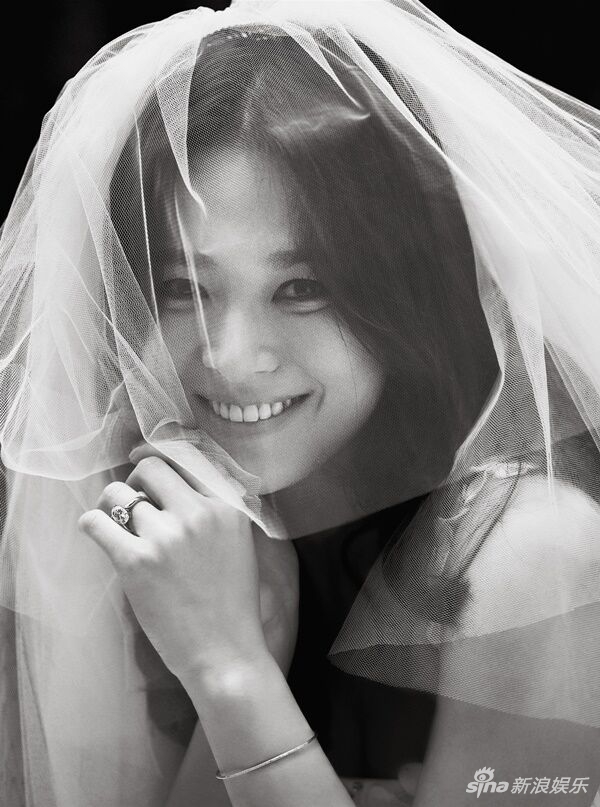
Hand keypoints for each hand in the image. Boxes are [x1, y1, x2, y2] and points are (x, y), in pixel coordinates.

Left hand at [78, 444, 298, 681]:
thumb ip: (217, 510)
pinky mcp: (136, 562)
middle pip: (150, 468)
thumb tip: (181, 485)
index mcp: (226, 507)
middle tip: (134, 502)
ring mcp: (165, 537)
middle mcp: (197, 513)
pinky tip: (100, 534)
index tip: (145, 464)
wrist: (225, 653)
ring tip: (117, 524)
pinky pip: (96, 522)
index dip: (161, 459)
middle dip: (136, 481)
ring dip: (112, 505)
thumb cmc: (232, 604)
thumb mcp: (240, 544)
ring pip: (117, 493)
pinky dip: (92, 525)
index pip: (186, 460)